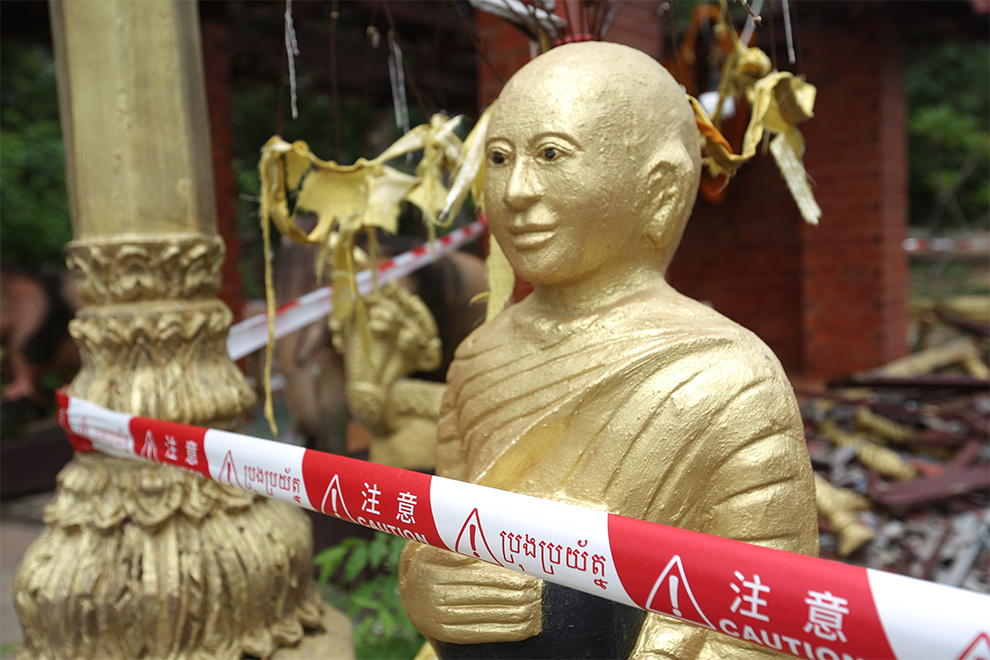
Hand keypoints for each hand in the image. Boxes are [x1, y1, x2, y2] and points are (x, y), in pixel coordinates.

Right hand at [399, 542, 542, 643]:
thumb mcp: (440, 548)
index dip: (506, 575)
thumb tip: (498, 541)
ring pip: (485, 613)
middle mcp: (434, 594)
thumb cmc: (435, 565)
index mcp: (434, 568)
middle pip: (484, 594)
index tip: (528, 574)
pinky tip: (526, 627)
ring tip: (535, 605)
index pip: (479, 574)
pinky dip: (506, 630)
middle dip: (514, 592)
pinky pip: (481, 632)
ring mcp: (439, 615)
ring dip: (514, 611)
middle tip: (537, 589)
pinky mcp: (446, 633)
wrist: (412, 595)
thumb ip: (463, 545)